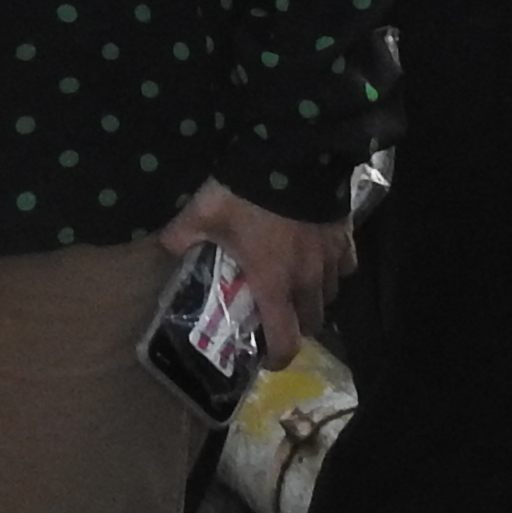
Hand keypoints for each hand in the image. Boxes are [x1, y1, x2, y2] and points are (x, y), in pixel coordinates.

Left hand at [158, 179, 353, 361]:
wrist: (290, 153)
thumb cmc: (245, 193)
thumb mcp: (203, 213)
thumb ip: (181, 235)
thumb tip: (166, 248)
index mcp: (273, 283)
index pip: (285, 340)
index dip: (278, 358)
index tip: (266, 358)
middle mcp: (308, 279)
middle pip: (313, 321)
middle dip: (296, 324)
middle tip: (276, 312)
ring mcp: (330, 258)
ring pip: (330, 294)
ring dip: (314, 296)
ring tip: (296, 283)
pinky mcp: (345, 235)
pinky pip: (345, 265)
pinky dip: (334, 267)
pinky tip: (317, 255)